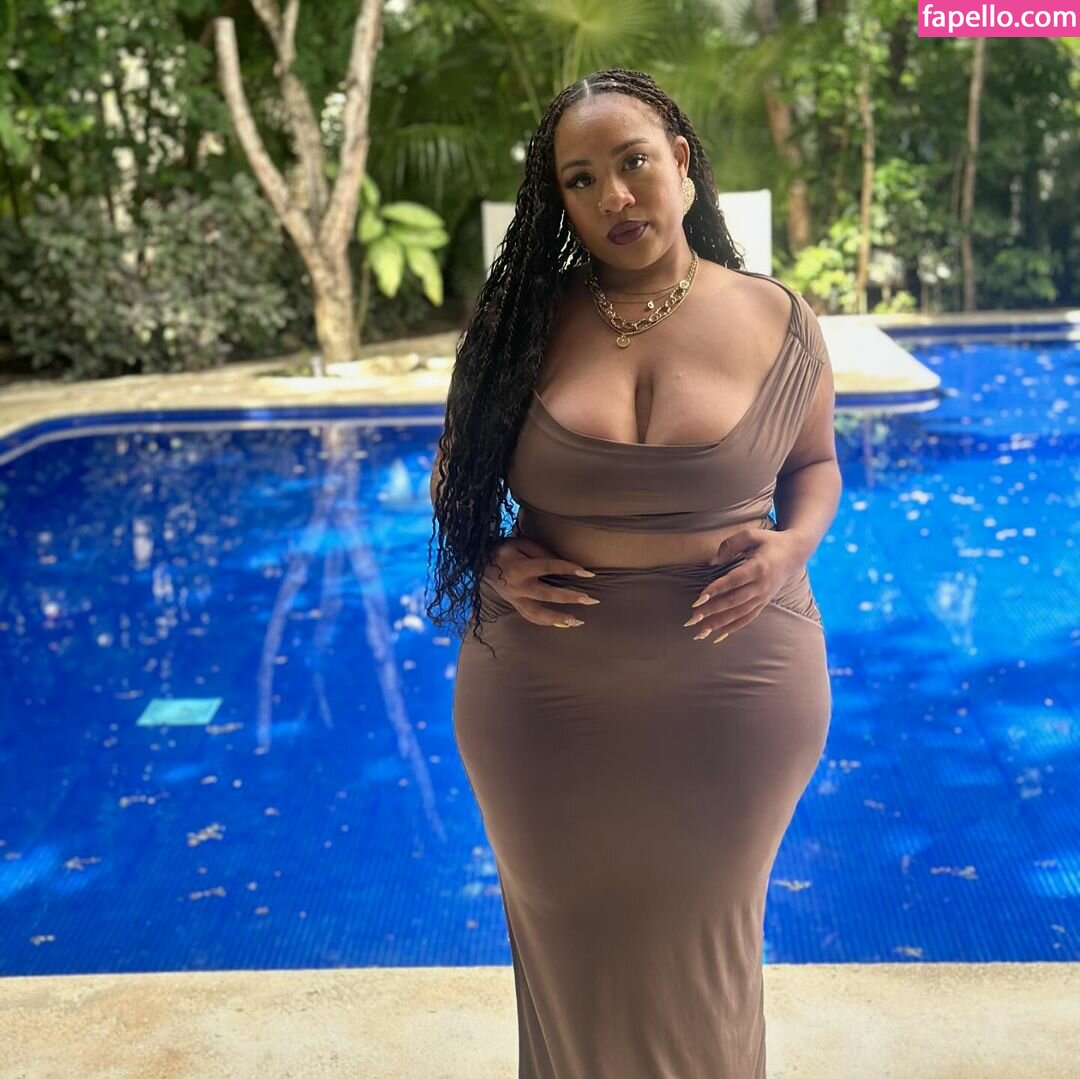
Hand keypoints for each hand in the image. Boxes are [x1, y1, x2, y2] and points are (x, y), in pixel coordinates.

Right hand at [483, 536, 599, 628]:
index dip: (567, 569)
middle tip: (590, 600)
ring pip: (538, 613)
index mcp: (520, 567)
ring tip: (578, 621)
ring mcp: (515, 599)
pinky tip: (564, 625)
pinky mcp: (515, 606)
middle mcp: (518, 586)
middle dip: (570, 597)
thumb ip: (541, 553)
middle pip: (546, 594)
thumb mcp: (521, 544)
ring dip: (559, 618)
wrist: (482, 564)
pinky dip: (548, 622)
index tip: (587, 573)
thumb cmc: (506, 551)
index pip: (548, 567)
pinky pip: (531, 618)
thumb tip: (562, 565)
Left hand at [684, 527, 802, 641]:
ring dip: (718, 623)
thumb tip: (712, 561)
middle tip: (692, 618)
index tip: (699, 599)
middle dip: (712, 611)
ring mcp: (763, 597)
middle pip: (734, 601)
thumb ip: (731, 545)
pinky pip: (747, 619)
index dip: (716, 590)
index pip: (733, 581)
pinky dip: (732, 628)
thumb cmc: (769, 542)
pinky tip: (717, 636)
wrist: (794, 554)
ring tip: (700, 632)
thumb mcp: (751, 534)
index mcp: (758, 568)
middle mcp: (761, 586)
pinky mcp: (763, 603)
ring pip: (739, 614)